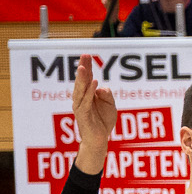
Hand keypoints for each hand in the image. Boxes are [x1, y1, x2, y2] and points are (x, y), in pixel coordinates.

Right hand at [70, 55, 117, 170]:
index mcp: (87, 94)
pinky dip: (89, 92)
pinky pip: (86, 101)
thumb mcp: (110, 105)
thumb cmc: (103, 121)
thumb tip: (101, 87)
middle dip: (83, 68)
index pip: (87, 78)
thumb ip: (106, 95)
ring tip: (84, 68)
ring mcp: (80, 105)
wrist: (99, 138)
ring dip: (82, 78)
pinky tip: (94, 83)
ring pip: (80, 89)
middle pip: (82, 81)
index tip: (87, 55)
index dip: (87, 67)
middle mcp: (81, 98)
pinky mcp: (82, 114)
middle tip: (84, 56)